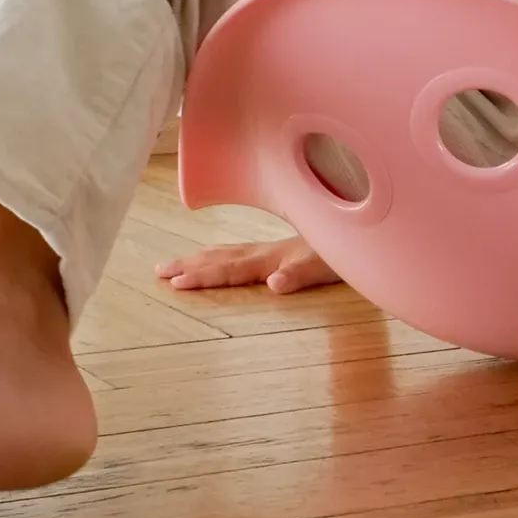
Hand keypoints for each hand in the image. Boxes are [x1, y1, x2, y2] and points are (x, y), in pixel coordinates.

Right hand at [155, 236, 340, 293]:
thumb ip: (298, 275)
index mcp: (271, 259)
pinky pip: (238, 253)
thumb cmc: (343, 256)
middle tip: (158, 272)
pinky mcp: (278, 250)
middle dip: (188, 265)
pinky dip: (218, 255)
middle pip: (219, 258)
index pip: (229, 269)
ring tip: (174, 265)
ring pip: (225, 253)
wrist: (359, 232)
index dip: (201, 276)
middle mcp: (265, 252)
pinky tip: (216, 257)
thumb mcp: (325, 268)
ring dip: (198, 259)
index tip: (173, 284)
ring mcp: (270, 249)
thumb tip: (271, 284)